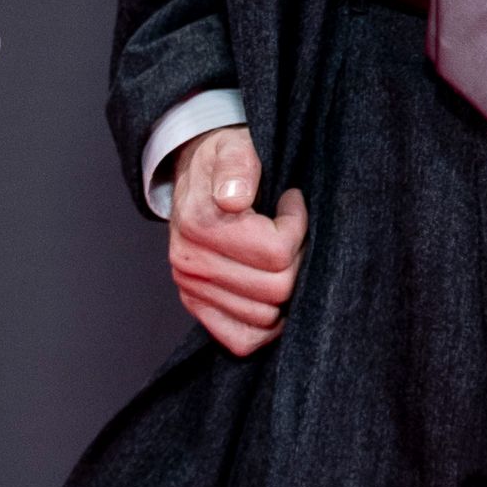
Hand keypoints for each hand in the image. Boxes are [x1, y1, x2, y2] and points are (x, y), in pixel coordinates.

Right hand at [168, 127, 307, 358]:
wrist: (196, 178)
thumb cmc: (223, 163)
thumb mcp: (233, 146)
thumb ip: (236, 164)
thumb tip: (234, 198)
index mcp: (199, 224)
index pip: (276, 252)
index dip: (296, 227)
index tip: (292, 203)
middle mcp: (189, 263)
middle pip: (276, 289)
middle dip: (296, 261)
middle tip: (292, 234)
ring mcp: (191, 289)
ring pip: (265, 318)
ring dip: (285, 291)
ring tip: (279, 257)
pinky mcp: (198, 307)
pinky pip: (242, 340)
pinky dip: (266, 326)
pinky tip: (273, 294)